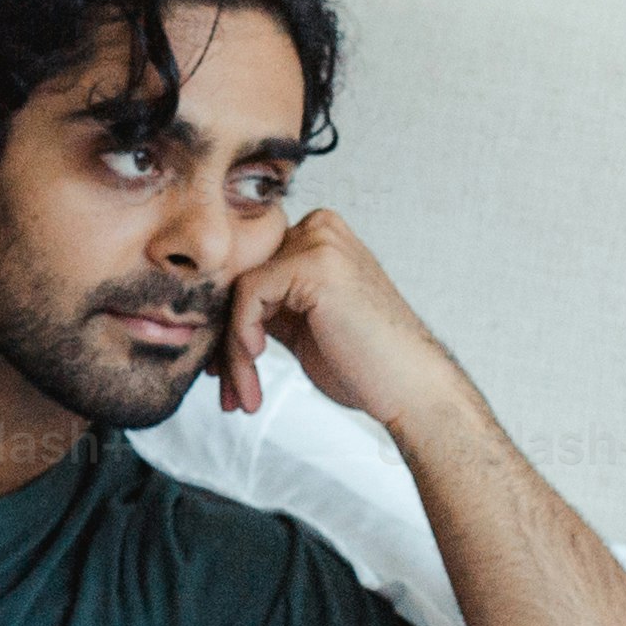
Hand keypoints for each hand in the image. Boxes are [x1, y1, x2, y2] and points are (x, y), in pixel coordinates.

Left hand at [218, 209, 473, 433]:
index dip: (229, 325)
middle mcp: (320, 229)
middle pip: (241, 280)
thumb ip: (269, 306)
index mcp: (319, 237)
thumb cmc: (366, 364)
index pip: (250, 272)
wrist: (411, 388)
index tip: (226, 374)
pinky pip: (248, 295)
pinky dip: (242, 337)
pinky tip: (257, 363)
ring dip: (233, 352)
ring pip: (239, 292)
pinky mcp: (313, 263)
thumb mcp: (305, 325)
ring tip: (245, 396)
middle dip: (227, 342)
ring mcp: (319, 241)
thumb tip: (214, 314)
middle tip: (228, 391)